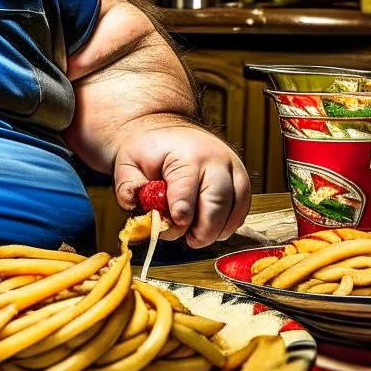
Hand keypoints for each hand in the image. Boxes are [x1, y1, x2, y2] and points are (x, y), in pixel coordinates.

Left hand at [113, 121, 251, 247]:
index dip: (181, 213)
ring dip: (217, 229)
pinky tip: (210, 227)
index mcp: (186, 154)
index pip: (187, 189)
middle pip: (218, 202)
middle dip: (204, 229)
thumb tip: (132, 203)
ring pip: (235, 208)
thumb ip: (129, 186)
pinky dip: (228, 224)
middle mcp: (216, 160)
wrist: (168, 131)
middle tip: (189, 239)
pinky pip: (242, 209)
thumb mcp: (128, 163)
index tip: (176, 224)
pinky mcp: (240, 179)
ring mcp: (233, 168)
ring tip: (196, 234)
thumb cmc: (150, 149)